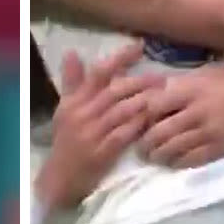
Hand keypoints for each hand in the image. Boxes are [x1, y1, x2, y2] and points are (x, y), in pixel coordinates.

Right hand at [36, 44, 161, 208]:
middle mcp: (83, 113)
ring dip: (144, 101)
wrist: (60, 176)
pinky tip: (153, 120)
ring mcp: (93, 133)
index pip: (98, 73)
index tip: (140, 46)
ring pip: (123, 111)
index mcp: (75, 101)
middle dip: (140, 82)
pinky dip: (139, 125)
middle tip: (162, 77)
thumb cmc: (65, 140)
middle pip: (115, 90)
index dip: (120, 58)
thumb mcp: (64, 109)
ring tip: (163, 96)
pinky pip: (125, 134)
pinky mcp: (103, 151)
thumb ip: (72, 82)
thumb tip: (71, 53)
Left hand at [139, 62, 223, 168]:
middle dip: (145, 143)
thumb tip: (157, 93)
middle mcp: (196, 111)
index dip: (141, 116)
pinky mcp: (222, 148)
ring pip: (172, 150)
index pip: (153, 107)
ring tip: (153, 157)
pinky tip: (173, 163)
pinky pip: (192, 160)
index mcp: (191, 88)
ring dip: (158, 156)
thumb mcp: (210, 72)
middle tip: (140, 146)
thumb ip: (183, 84)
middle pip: (158, 133)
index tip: (138, 120)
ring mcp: (209, 132)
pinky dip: (178, 163)